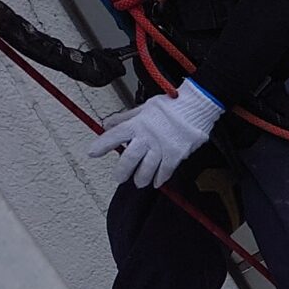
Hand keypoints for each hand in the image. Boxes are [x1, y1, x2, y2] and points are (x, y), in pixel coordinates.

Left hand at [89, 79, 222, 188]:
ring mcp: (162, 147)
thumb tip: (108, 123)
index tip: (92, 153)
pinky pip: (166, 170)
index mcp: (137, 125)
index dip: (102, 145)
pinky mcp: (176, 154)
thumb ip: (126, 118)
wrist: (196, 108)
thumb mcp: (144, 108)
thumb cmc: (171, 106)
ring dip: (141, 178)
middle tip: (119, 178)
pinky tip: (157, 182)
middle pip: (129, 158)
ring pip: (147, 168)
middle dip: (122, 171)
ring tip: (139, 182)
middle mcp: (147, 138)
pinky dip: (160, 177)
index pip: (114, 136)